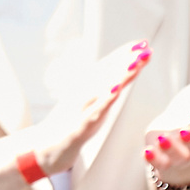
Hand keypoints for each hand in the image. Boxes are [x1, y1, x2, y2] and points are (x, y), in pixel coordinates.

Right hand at [24, 40, 152, 176]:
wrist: (44, 147)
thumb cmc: (69, 124)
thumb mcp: (86, 104)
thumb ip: (100, 91)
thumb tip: (117, 79)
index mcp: (85, 88)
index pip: (107, 67)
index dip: (124, 55)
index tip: (142, 43)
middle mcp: (82, 94)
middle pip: (107, 74)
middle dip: (127, 60)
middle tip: (145, 47)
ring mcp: (80, 109)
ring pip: (103, 89)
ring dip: (120, 75)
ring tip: (136, 63)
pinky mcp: (79, 126)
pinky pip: (94, 111)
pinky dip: (105, 100)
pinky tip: (116, 90)